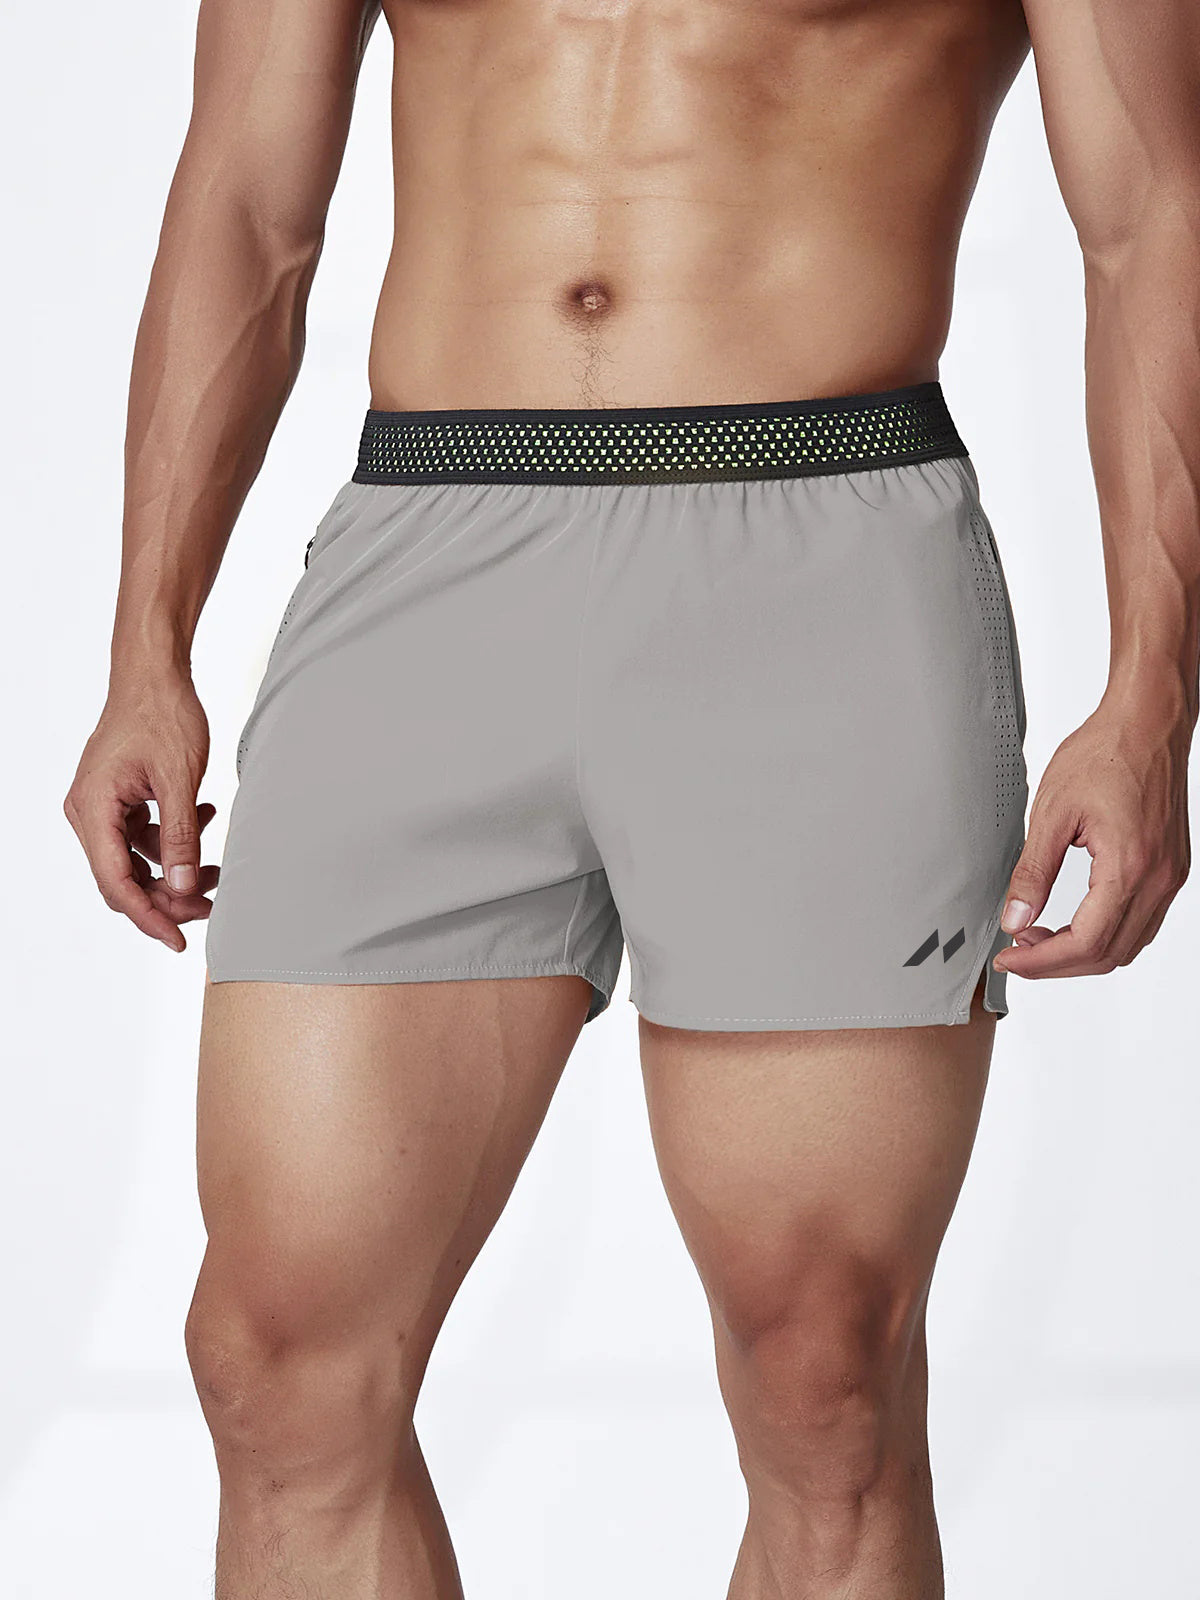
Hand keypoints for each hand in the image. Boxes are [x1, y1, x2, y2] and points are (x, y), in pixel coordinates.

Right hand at [65, 672, 219, 951]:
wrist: (154, 673)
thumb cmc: (162, 714)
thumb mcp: (180, 779)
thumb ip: (182, 837)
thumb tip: (185, 887)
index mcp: (93, 809)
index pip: (117, 883)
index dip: (150, 916)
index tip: (181, 940)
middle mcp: (86, 811)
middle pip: (123, 878)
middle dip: (168, 895)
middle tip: (211, 903)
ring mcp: (99, 805)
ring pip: (135, 861)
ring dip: (175, 868)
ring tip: (217, 867)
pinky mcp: (116, 798)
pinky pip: (141, 837)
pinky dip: (172, 839)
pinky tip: (206, 819)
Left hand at [993, 697, 1190, 979]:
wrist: (1147, 723)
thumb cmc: (1105, 753)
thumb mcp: (1051, 813)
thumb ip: (1032, 874)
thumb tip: (1015, 920)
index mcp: (1130, 866)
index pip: (1086, 942)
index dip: (1042, 962)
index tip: (1009, 959)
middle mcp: (1159, 879)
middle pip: (1109, 955)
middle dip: (1057, 963)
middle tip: (1017, 952)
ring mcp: (1170, 876)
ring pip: (1128, 945)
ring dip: (1082, 951)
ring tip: (1038, 936)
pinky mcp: (1171, 868)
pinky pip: (1141, 922)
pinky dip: (1105, 933)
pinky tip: (1073, 920)